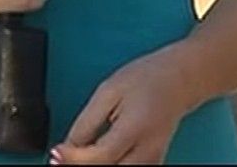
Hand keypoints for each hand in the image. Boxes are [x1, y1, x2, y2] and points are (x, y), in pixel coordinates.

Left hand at [52, 44, 202, 164]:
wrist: (181, 79)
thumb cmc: (147, 78)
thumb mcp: (110, 91)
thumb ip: (87, 122)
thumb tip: (68, 147)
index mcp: (135, 129)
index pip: (99, 157)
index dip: (73, 159)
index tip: (55, 153)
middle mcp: (147, 151)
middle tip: (60, 160)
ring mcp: (153, 160)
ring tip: (77, 157)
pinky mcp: (153, 163)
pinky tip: (94, 159)